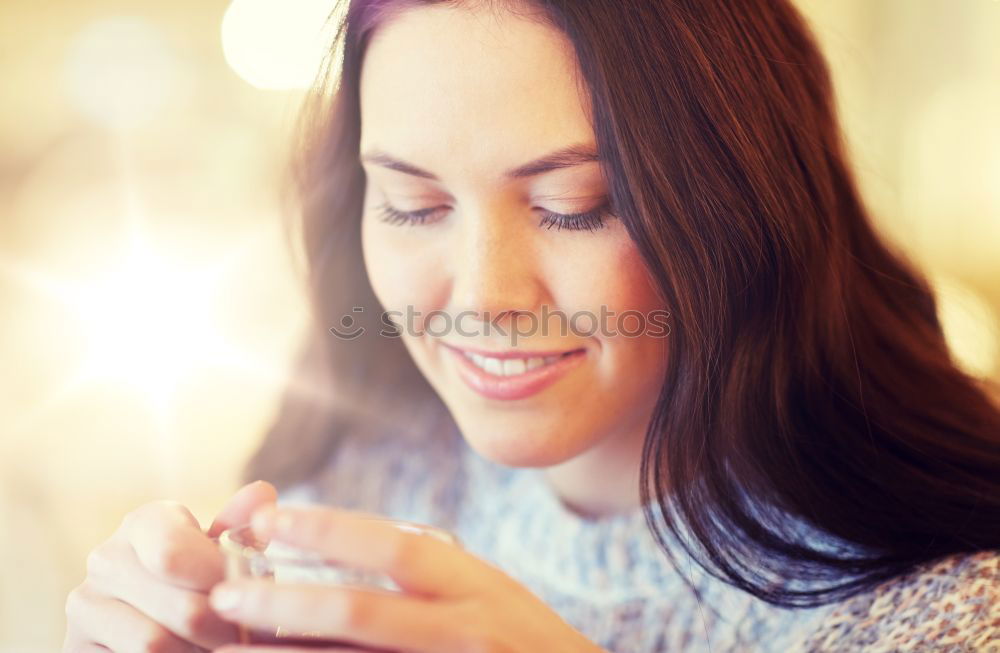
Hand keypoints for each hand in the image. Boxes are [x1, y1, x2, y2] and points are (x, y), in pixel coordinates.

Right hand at [63, 480, 277, 652]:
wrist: (154, 623)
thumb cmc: (201, 582)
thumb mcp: (223, 556)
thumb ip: (241, 530)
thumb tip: (262, 492)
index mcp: (146, 523)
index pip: (173, 552)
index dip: (217, 582)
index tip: (246, 598)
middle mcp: (106, 556)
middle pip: (180, 607)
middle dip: (223, 628)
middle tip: (243, 634)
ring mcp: (84, 603)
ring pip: (155, 644)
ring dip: (199, 651)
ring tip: (221, 648)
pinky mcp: (75, 645)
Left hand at [208, 505, 606, 652]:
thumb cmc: (525, 642)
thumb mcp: (490, 593)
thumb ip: (431, 574)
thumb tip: (344, 545)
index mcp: (477, 584)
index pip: (396, 548)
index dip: (330, 530)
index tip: (269, 520)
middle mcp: (467, 627)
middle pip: (364, 610)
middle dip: (287, 600)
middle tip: (222, 593)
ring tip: (230, 641)